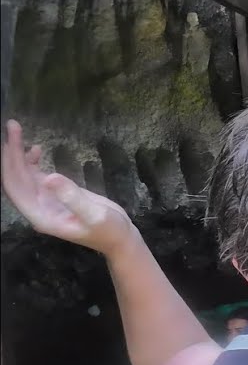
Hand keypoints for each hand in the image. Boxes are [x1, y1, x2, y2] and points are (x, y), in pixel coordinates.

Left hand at [2, 120, 135, 255]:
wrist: (120, 239)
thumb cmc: (109, 230)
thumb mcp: (95, 215)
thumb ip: (72, 197)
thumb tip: (49, 177)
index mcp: (41, 216)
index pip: (15, 188)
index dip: (10, 164)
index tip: (11, 141)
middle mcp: (37, 208)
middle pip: (15, 179)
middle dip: (11, 154)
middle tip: (12, 126)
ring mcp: (44, 201)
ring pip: (23, 176)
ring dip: (17, 155)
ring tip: (17, 130)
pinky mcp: (54, 195)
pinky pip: (35, 177)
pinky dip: (30, 162)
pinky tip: (34, 149)